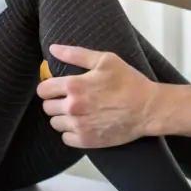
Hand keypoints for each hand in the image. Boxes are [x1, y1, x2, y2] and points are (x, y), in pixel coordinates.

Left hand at [38, 44, 157, 148]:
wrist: (147, 108)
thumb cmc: (128, 81)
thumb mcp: (105, 60)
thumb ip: (75, 54)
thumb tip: (53, 49)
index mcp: (74, 86)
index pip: (43, 90)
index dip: (48, 88)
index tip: (56, 88)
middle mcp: (73, 107)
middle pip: (47, 108)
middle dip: (55, 102)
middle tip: (69, 100)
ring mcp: (79, 126)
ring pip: (55, 123)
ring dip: (62, 118)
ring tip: (77, 112)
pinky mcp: (87, 141)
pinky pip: (66, 138)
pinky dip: (71, 132)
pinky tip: (83, 124)